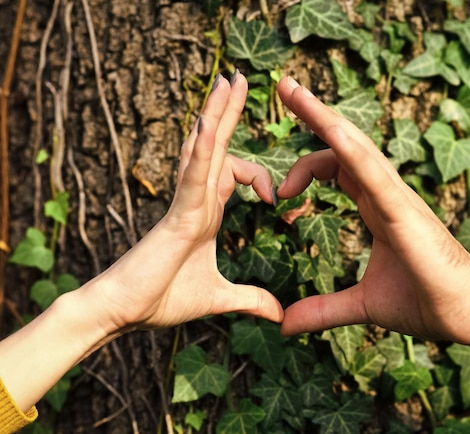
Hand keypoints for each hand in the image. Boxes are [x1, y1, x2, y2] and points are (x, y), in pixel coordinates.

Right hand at [89, 73, 282, 333]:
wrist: (123, 313)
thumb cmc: (160, 300)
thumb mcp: (218, 298)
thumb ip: (249, 300)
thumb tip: (278, 314)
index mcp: (206, 213)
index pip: (235, 173)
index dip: (260, 176)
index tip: (277, 199)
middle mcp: (196, 199)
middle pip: (216, 145)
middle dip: (229, 112)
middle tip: (241, 79)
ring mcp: (186, 202)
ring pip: (203, 149)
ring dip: (217, 114)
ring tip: (229, 82)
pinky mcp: (178, 213)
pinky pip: (193, 174)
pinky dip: (203, 148)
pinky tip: (211, 122)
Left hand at [276, 77, 469, 354]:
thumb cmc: (427, 302)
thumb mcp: (363, 306)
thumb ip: (323, 309)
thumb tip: (283, 324)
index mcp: (377, 208)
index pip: (339, 168)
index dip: (307, 166)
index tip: (278, 192)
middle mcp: (387, 195)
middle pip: (346, 144)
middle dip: (314, 115)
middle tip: (284, 85)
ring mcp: (399, 200)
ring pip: (358, 148)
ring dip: (325, 118)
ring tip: (291, 90)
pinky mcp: (408, 215)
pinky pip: (378, 177)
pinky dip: (353, 153)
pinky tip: (331, 132)